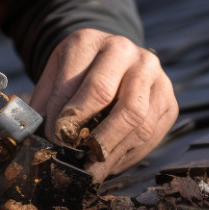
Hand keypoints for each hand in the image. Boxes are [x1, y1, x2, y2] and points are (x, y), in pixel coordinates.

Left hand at [30, 28, 176, 181]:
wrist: (108, 59)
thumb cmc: (76, 74)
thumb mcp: (55, 77)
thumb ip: (46, 105)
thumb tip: (40, 141)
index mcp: (89, 41)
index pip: (81, 83)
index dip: (68, 117)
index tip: (55, 141)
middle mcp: (125, 51)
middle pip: (110, 96)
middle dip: (90, 134)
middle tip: (76, 158)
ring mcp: (151, 73)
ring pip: (137, 118)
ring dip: (111, 150)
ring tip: (92, 168)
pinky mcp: (168, 98)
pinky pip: (153, 132)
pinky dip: (130, 153)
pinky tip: (110, 162)